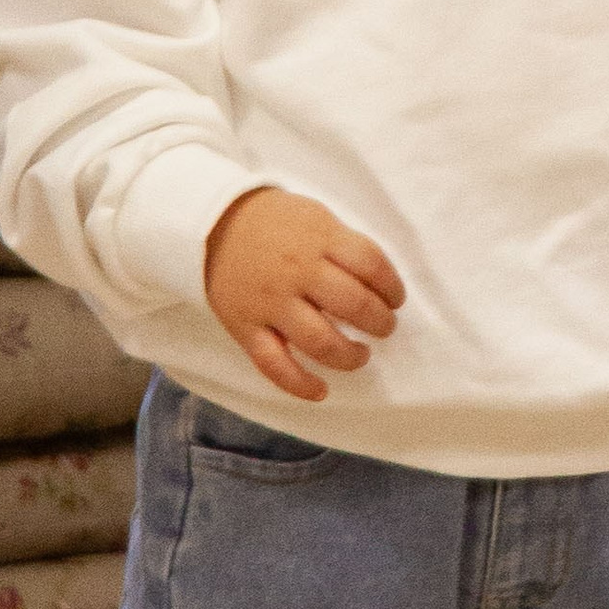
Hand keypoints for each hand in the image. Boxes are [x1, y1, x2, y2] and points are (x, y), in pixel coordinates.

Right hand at [204, 187, 405, 406]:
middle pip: (353, 305)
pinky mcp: (245, 327)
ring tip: (360, 355)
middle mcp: (297, 272)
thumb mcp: (315, 217)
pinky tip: (321, 391)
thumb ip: (344, 246)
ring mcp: (270, 303)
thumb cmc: (275, 222)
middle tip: (384, 327)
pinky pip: (274, 364)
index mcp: (319, 238)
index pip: (371, 265)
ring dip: (349, 356)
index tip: (395, 299)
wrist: (212, 224)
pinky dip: (300, 384)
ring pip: (319, 342)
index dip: (392, 287)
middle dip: (379, 322)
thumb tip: (380, 284)